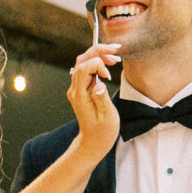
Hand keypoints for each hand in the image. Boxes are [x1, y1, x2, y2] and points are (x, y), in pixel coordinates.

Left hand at [67, 42, 121, 160]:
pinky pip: (86, 69)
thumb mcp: (107, 118)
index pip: (84, 68)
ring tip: (115, 57)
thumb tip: (99, 84)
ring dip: (99, 55)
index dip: (97, 65)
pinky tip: (109, 64)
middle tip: (116, 50)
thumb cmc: (102, 132)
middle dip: (98, 51)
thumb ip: (102, 99)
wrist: (92, 142)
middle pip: (82, 60)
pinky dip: (97, 62)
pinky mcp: (81, 89)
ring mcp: (77, 88)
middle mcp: (75, 89)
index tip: (108, 76)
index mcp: (80, 96)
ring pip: (83, 62)